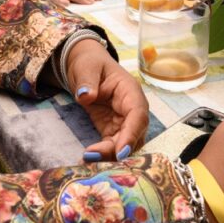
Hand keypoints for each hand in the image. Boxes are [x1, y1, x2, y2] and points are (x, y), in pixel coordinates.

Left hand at [65, 39, 148, 160]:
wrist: (85, 68)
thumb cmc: (90, 64)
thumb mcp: (86, 67)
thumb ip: (86, 81)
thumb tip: (86, 96)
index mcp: (130, 91)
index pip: (138, 115)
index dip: (132, 134)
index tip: (121, 152)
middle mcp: (132, 109)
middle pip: (134, 134)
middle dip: (118, 150)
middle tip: (94, 158)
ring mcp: (124, 121)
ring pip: (126, 144)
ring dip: (110, 155)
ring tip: (88, 159)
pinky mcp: (113, 130)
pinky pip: (113, 146)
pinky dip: (103, 154)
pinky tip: (88, 157)